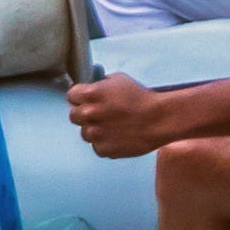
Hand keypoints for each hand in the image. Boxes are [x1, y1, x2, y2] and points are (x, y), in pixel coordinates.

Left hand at [65, 74, 182, 159]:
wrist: (159, 120)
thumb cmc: (142, 99)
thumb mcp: (119, 79)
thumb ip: (100, 84)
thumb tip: (92, 87)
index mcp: (91, 94)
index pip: (71, 95)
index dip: (80, 97)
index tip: (86, 99)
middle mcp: (90, 114)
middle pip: (74, 115)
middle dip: (85, 113)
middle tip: (100, 113)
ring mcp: (95, 133)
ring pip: (85, 133)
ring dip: (94, 129)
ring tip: (112, 126)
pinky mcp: (103, 149)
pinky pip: (97, 146)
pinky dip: (105, 143)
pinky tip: (118, 136)